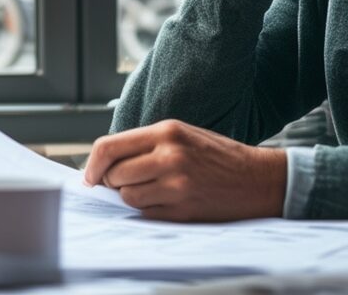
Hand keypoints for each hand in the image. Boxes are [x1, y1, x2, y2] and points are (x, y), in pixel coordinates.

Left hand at [83, 120, 288, 221]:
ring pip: (127, 197)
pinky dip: (148, 210)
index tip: (89, 176)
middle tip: (127, 182)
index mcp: (167, 132)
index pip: (109, 147)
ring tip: (152, 189)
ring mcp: (177, 185)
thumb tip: (103, 164)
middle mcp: (170, 156)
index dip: (93, 164)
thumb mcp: (181, 134)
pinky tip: (166, 201)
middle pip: (114, 175)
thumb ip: (144, 145)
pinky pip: (146, 214)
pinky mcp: (183, 210)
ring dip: (131, 197)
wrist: (257, 179)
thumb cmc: (216, 155)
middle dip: (113, 182)